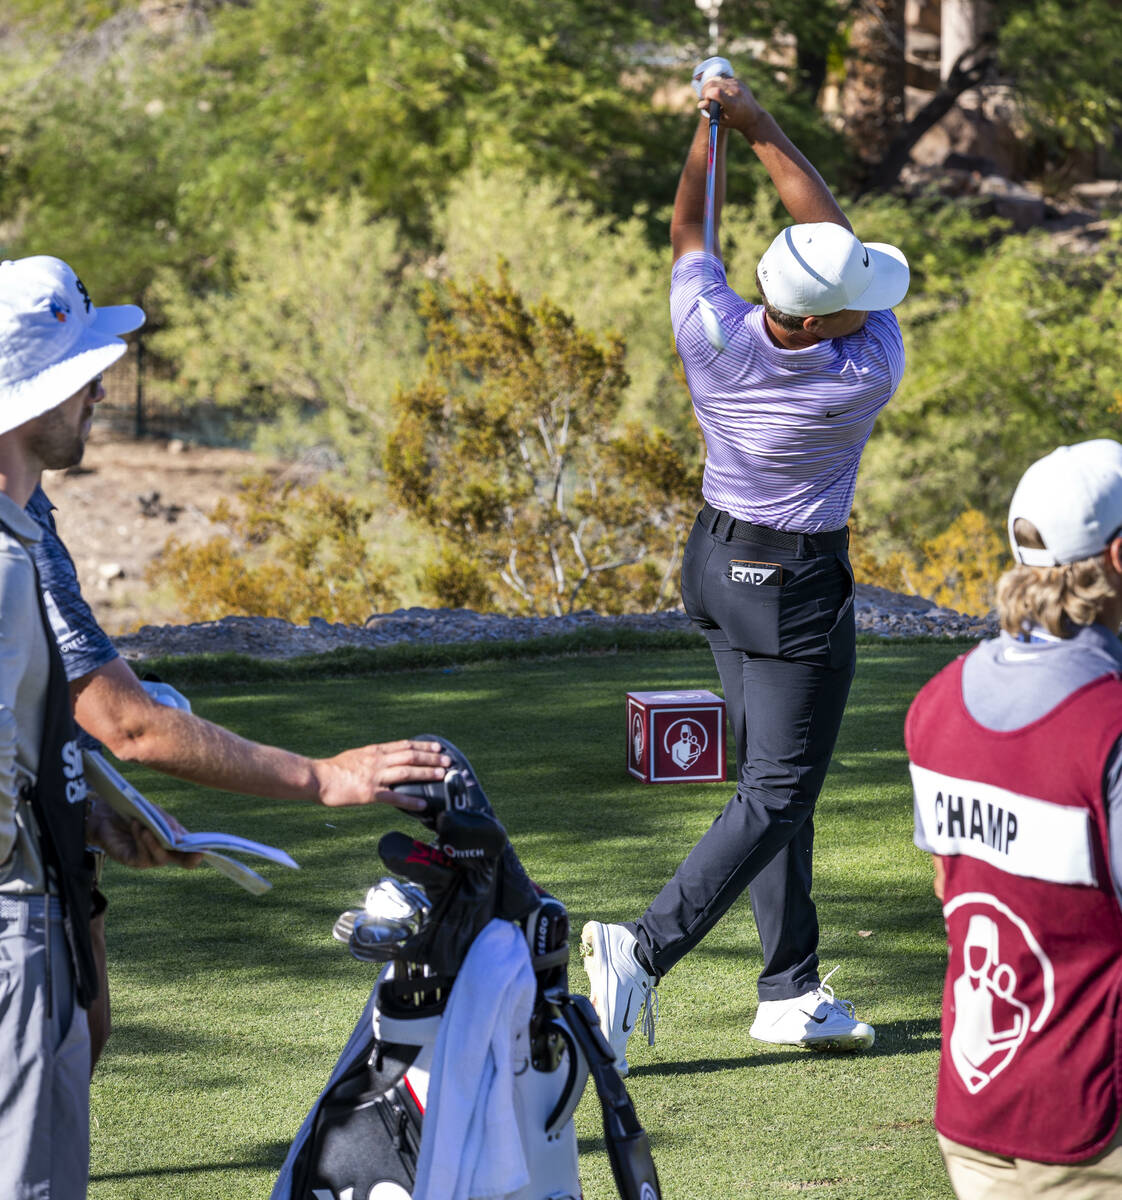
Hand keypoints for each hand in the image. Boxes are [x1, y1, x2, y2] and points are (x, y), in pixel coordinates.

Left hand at [85, 794, 202, 869]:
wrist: (106, 815)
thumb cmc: (134, 812)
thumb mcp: (155, 813)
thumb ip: (168, 823)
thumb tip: (182, 838)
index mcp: (174, 841)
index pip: (191, 848)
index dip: (200, 850)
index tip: (208, 849)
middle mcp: (165, 852)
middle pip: (183, 860)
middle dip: (190, 858)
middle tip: (197, 854)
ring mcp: (150, 858)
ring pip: (161, 858)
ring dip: (156, 843)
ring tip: (148, 828)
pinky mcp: (134, 861)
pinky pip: (142, 855)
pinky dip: (141, 840)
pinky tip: (139, 827)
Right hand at [314, 740, 451, 808]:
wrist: (318, 778)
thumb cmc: (334, 769)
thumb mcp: (357, 755)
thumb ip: (373, 757)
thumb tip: (386, 758)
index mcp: (375, 751)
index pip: (405, 745)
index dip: (423, 745)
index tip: (438, 745)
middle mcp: (378, 760)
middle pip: (410, 756)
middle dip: (431, 757)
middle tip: (448, 760)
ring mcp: (375, 776)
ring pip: (407, 772)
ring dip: (427, 773)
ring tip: (443, 775)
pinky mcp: (370, 793)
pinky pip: (395, 797)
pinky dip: (411, 800)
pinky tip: (423, 804)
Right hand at [699, 76, 765, 137]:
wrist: (752, 115)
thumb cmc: (734, 120)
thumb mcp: (722, 120)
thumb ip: (710, 111)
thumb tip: (700, 104)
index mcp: (732, 104)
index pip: (716, 92)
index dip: (707, 95)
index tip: (707, 101)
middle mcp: (735, 91)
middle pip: (712, 83)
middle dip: (705, 90)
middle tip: (705, 98)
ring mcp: (737, 84)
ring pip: (715, 78)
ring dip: (710, 86)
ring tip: (712, 96)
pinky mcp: (737, 80)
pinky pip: (721, 77)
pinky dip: (716, 83)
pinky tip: (719, 91)